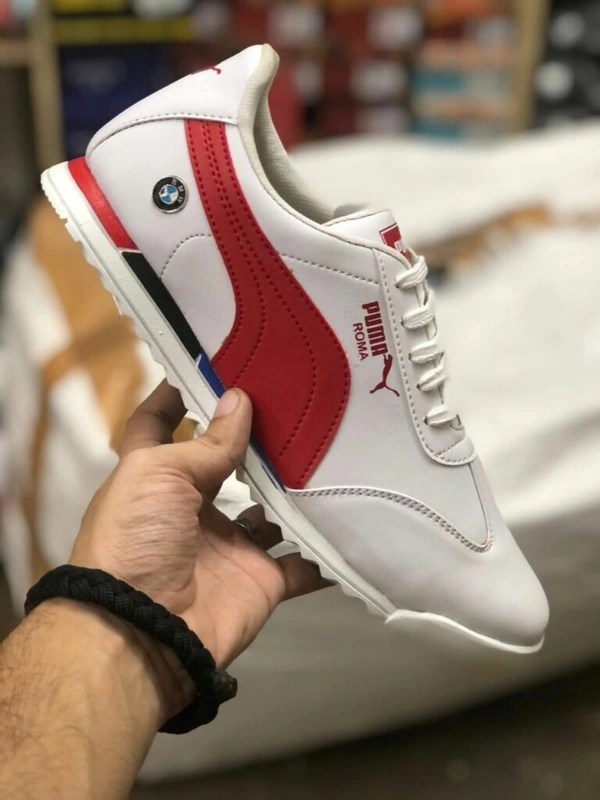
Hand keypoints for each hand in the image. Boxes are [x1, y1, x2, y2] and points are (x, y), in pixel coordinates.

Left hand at [70, 381, 327, 671]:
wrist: (145, 632)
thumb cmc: (137, 538)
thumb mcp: (160, 474)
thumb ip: (207, 443)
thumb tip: (240, 399)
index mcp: (157, 477)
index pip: (161, 424)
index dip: (180, 394)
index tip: (212, 363)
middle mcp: (193, 507)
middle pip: (229, 464)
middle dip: (257, 439)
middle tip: (298, 403)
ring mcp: (230, 545)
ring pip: (272, 509)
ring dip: (297, 489)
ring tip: (334, 450)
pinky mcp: (261, 579)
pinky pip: (303, 564)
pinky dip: (325, 551)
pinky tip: (354, 518)